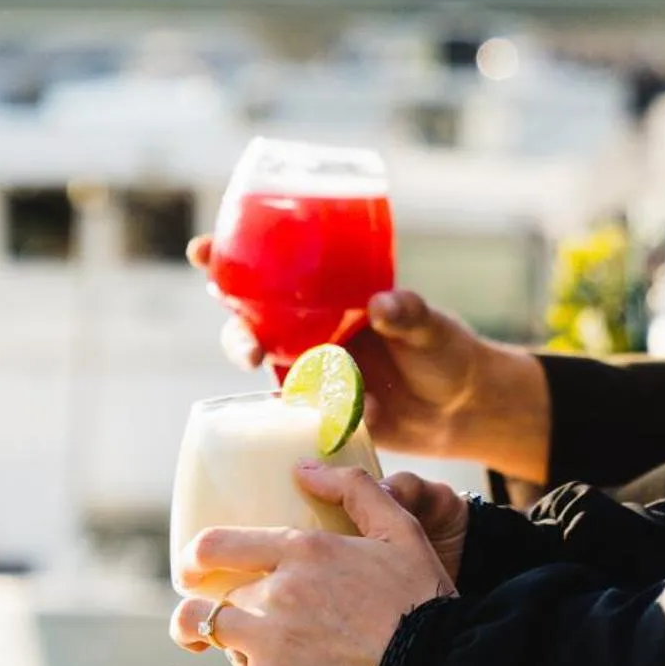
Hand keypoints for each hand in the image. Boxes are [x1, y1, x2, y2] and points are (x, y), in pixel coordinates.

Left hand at [165, 468, 452, 665]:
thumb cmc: (422, 598)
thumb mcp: (400, 529)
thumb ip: (354, 490)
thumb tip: (305, 467)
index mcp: (304, 550)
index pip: (220, 543)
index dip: (196, 555)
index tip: (194, 565)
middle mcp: (278, 591)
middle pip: (212, 592)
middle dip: (205, 600)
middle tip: (211, 611)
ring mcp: (271, 642)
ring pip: (200, 630)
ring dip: (190, 634)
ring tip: (194, 643)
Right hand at [187, 231, 551, 482]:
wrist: (462, 410)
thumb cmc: (447, 352)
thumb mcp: (432, 327)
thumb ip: (409, 313)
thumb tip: (382, 303)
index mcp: (332, 296)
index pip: (273, 270)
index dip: (229, 258)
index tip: (202, 249)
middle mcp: (312, 330)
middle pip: (251, 321)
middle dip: (235, 330)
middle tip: (246, 347)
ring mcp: (314, 372)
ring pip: (268, 370)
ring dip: (267, 381)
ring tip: (292, 394)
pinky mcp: (322, 412)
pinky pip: (298, 415)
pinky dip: (307, 417)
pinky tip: (344, 416)